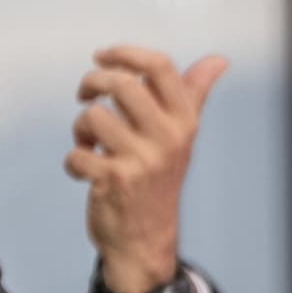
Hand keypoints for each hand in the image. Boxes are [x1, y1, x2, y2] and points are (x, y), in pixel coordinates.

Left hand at [64, 46, 227, 292]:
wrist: (146, 239)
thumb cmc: (159, 178)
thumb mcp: (181, 136)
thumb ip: (194, 94)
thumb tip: (218, 60)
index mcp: (183, 121)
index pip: (160, 67)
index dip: (125, 53)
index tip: (101, 56)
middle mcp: (167, 138)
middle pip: (121, 84)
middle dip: (91, 83)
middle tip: (86, 95)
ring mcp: (141, 161)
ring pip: (93, 117)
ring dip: (80, 129)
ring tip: (90, 143)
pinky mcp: (114, 182)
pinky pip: (77, 154)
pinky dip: (73, 161)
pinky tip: (85, 171)